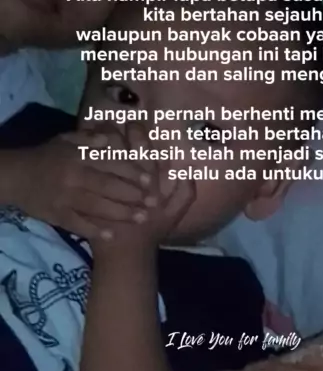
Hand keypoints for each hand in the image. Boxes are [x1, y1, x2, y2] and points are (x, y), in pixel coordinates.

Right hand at [15, 129, 155, 239]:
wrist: (17, 177)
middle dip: (132, 195)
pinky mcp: (57, 216)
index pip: (109, 164)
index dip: (131, 172)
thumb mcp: (66, 140)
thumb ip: (88, 138)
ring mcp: (65, 198)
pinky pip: (77, 225)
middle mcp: (74, 177)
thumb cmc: (47, 156)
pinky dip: (94, 231)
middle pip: (107, 187)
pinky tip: (112, 235)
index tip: (150, 181)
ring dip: (120, 213)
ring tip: (141, 218)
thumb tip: (109, 138)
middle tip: (153, 203)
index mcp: (78, 157)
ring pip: (96, 207)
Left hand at [91, 123, 195, 260]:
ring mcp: (106, 186)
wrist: (123, 252)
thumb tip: (188, 170)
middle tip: (113, 117)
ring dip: (100, 139)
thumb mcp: (173, 214)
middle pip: (120, 147)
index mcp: (147, 180)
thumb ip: (185, 193)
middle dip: (116, 131)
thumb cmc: (150, 233)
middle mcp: (126, 179)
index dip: (138, 133)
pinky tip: (86, 145)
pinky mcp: (90, 192)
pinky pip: (87, 167)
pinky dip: (86, 155)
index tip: (134, 121)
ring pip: (101, 154)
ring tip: (99, 125)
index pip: (142, 149)